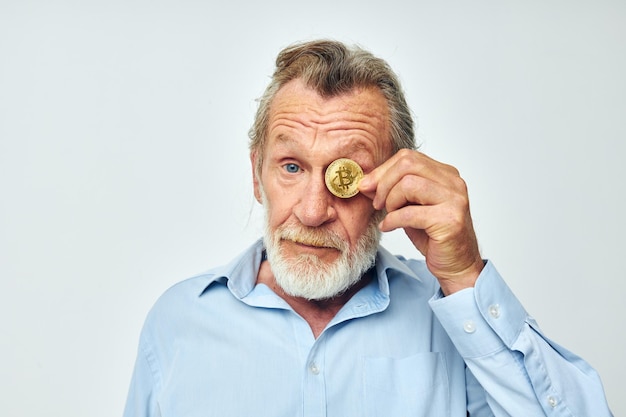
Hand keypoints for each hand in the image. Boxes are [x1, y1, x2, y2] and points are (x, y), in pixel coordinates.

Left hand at [359, 149, 483, 294]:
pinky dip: (392, 220)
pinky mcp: (450, 220)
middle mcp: (453, 182)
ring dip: (391, 201)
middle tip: (377, 203)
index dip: (383, 170)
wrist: (457, 265)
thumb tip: (366, 182)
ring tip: (389, 215)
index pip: (408, 157)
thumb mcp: (410, 207)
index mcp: (446, 174)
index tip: (367, 186)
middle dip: (384, 183)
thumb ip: (393, 190)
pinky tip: (389, 227)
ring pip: (408, 184)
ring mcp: (454, 200)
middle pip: (408, 165)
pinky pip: (409, 213)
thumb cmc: (433, 236)